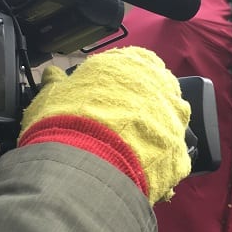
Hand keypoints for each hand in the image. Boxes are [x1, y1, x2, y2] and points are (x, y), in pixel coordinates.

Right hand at [19, 46, 190, 204]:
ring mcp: (174, 117)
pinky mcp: (180, 150)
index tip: (115, 93)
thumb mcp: (52, 95)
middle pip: (160, 90)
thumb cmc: (67, 121)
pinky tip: (139, 170)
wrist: (84, 162)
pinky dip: (159, 162)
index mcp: (131, 63)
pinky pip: (173, 155)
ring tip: (131, 147)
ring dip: (156, 130)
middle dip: (145, 104)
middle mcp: (160, 85)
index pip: (138, 61)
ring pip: (171, 120)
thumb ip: (56, 82)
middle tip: (121, 123)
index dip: (126, 79)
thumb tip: (52, 75)